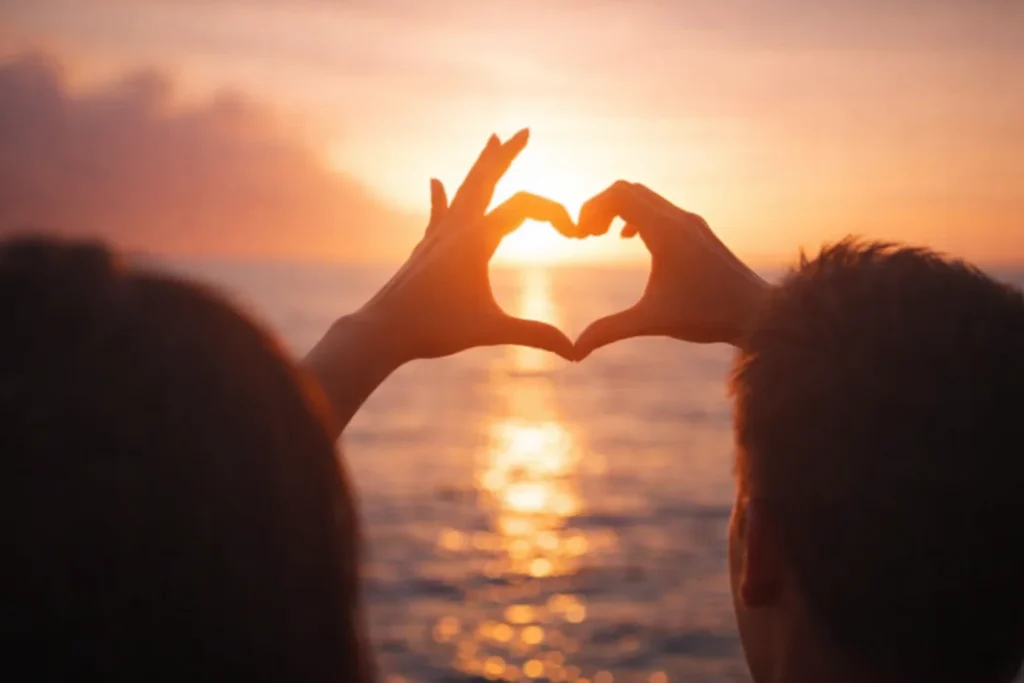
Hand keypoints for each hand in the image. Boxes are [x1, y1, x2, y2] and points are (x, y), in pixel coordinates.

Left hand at [354, 129, 576, 363]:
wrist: (382, 331)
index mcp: (475, 239)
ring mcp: (438, 236)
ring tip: (490, 140)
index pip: (524, 207)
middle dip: (507, 155)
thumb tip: (575, 352)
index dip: (554, 213)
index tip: (574, 233)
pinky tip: (436, 182)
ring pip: (464, 191)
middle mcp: (455, 228)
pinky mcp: (425, 249)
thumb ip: (534, 335)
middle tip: (524, 131)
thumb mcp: (490, 330)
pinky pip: (438, 213)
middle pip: (487, 180)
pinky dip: (442, 197)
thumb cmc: (435, 328)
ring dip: (481, 166)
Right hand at [574, 181, 768, 358]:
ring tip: (601, 236)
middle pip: (628, 189)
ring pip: (645, 197)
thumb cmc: (707, 315)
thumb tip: (574, 352)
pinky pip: (659, 208)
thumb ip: (609, 331)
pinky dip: (636, 215)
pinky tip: (629, 240)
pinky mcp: (699, 231)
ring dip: (618, 210)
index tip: (580, 236)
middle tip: (586, 236)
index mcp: (665, 231)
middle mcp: (678, 219)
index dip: (591, 208)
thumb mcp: (651, 321)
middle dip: (600, 207)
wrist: (757, 314)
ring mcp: (691, 223)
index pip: (618, 194)